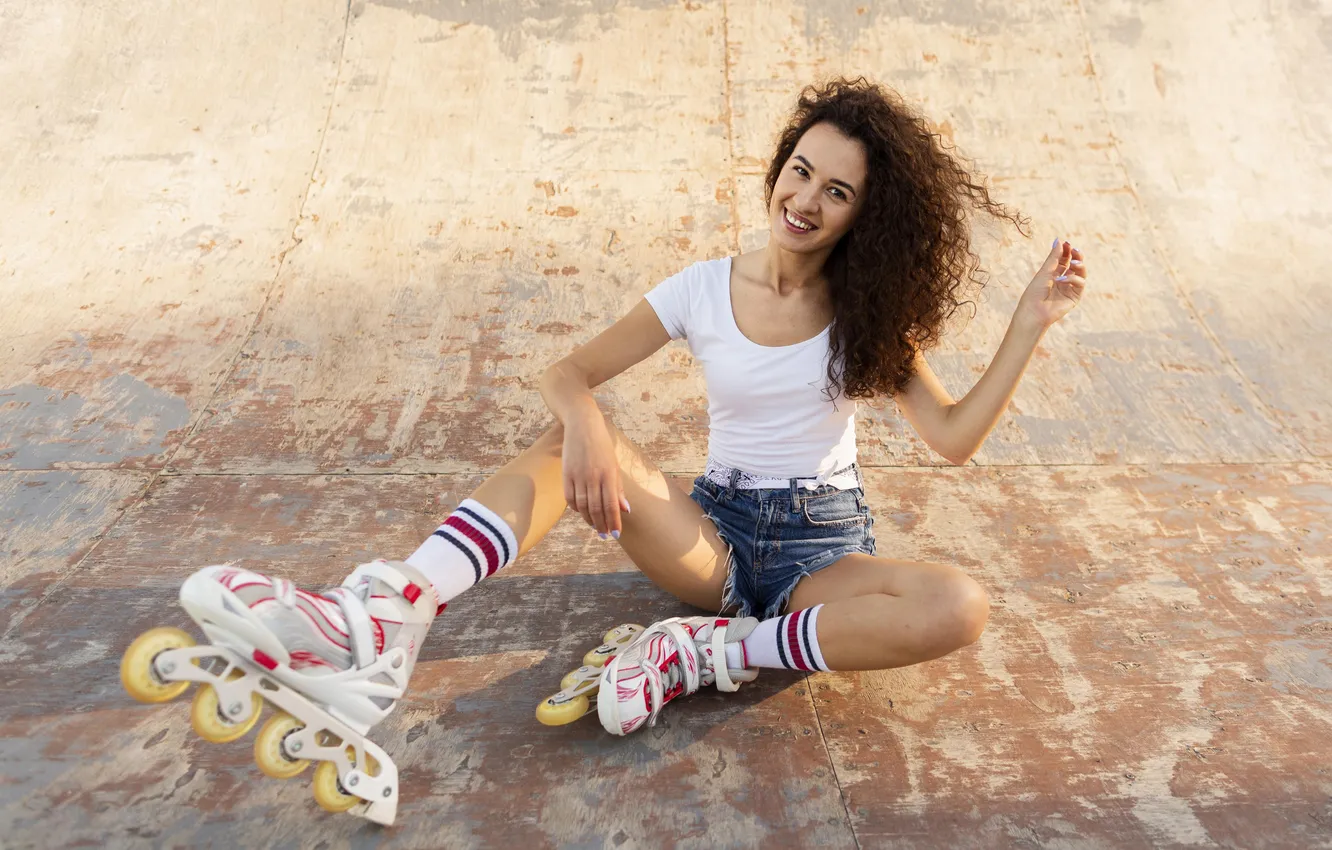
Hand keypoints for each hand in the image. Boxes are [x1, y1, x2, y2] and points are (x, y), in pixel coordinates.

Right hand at [561, 417, 629, 539]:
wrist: (582, 426)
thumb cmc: (602, 446)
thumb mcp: (614, 465)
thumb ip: (618, 488)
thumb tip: (626, 509)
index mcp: (609, 474)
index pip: (612, 504)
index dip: (614, 521)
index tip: (615, 534)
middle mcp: (594, 476)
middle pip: (596, 508)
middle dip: (601, 525)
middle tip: (604, 535)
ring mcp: (578, 475)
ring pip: (582, 506)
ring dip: (589, 519)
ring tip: (594, 526)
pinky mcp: (566, 473)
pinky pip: (570, 498)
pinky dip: (576, 508)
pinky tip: (581, 512)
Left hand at [1016, 239, 1087, 329]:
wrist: (1033, 311)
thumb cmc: (1035, 292)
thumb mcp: (1045, 271)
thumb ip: (1054, 257)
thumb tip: (1059, 240)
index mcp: (1054, 273)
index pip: (1064, 259)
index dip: (1067, 250)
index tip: (1066, 243)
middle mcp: (1063, 280)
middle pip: (1075, 264)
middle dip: (1076, 255)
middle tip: (1074, 249)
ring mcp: (1070, 288)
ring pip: (1081, 273)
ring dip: (1079, 265)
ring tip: (1074, 262)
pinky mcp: (1075, 296)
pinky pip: (1080, 283)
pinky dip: (1073, 279)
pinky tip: (1062, 279)